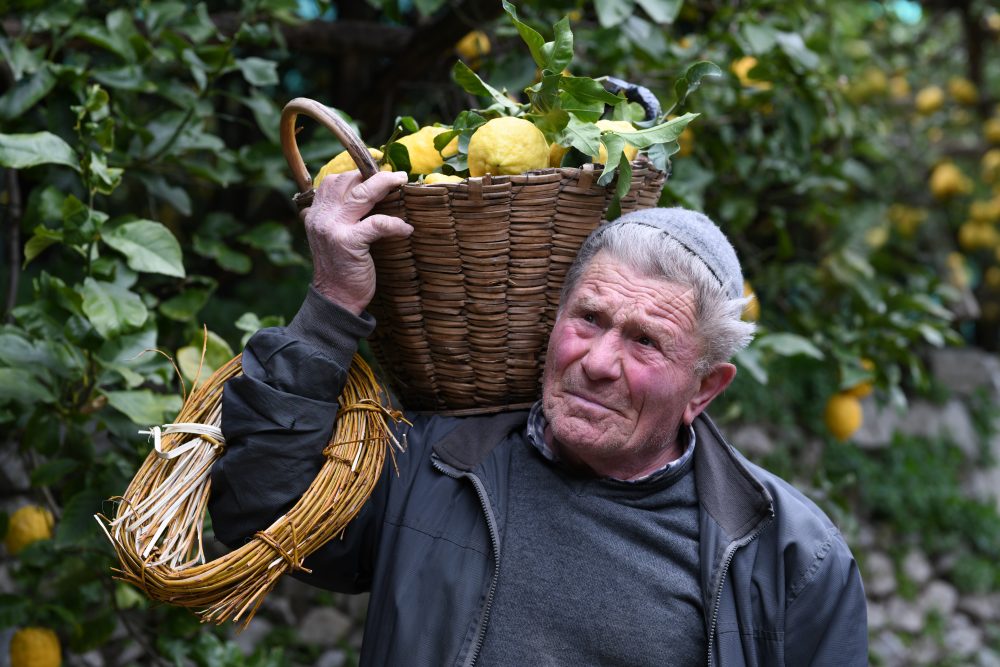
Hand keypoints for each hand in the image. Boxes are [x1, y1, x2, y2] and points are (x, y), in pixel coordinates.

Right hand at [302, 170, 410, 314]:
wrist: (335, 299)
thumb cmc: (341, 268)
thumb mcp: (332, 237)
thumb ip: (339, 217)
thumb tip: (365, 197)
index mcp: (315, 214)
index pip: (332, 181)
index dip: (355, 171)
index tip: (375, 167)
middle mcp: (321, 217)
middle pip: (346, 181)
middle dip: (371, 174)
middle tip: (394, 176)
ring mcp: (333, 228)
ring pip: (361, 194)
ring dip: (384, 183)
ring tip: (401, 181)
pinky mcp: (349, 242)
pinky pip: (377, 223)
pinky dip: (395, 224)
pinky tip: (406, 229)